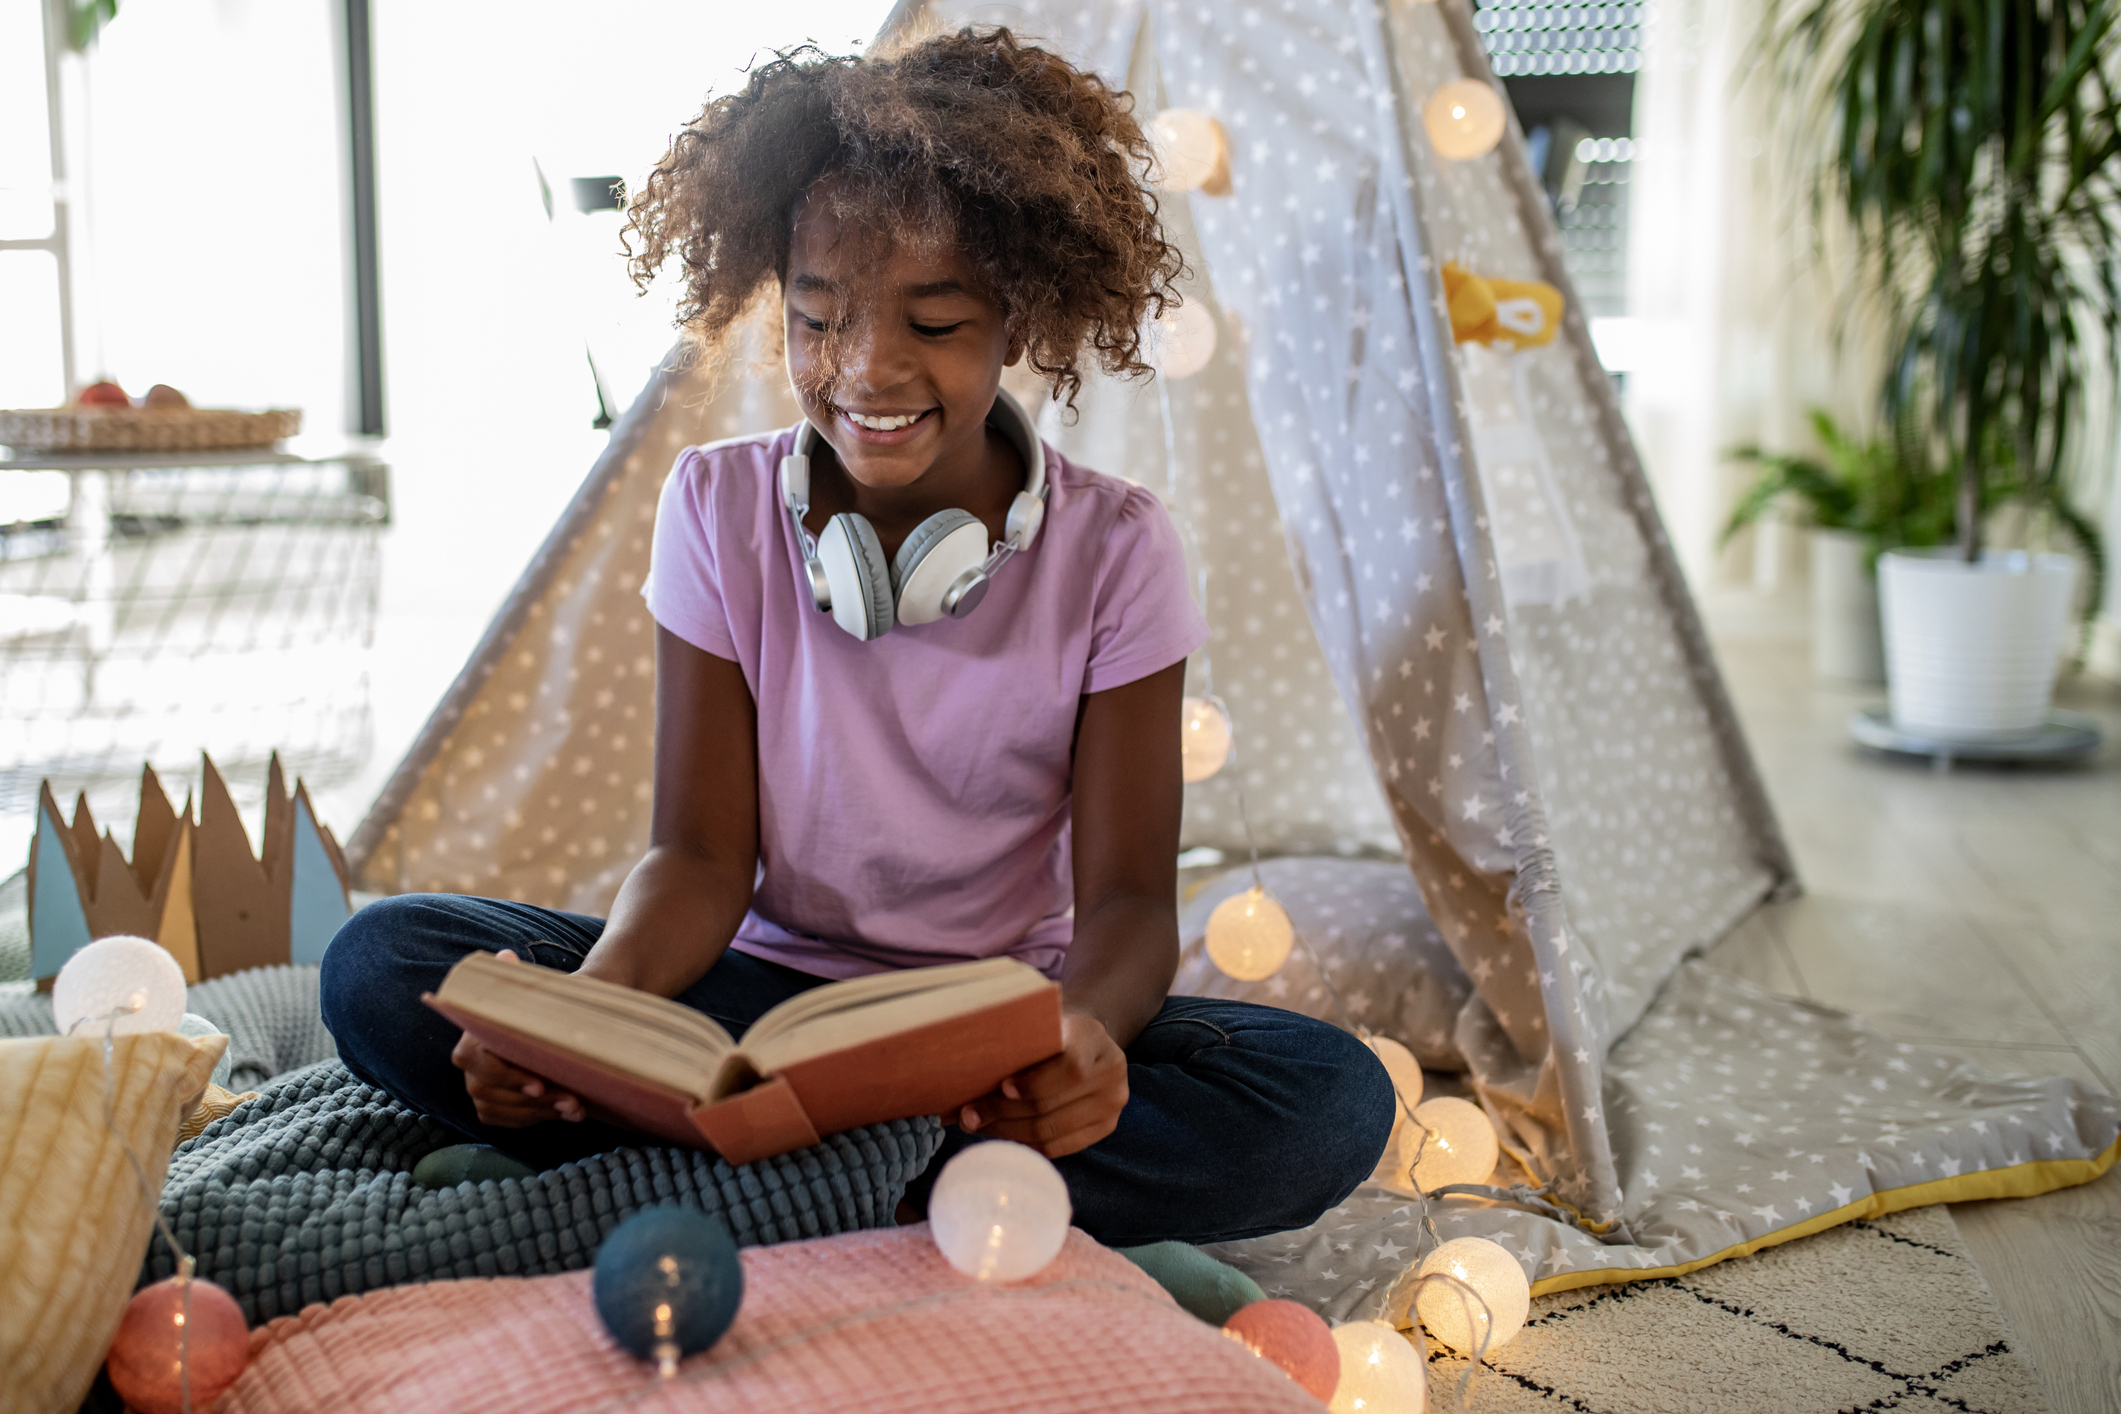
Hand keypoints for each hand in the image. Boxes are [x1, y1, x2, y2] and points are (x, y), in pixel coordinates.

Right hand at [451, 949, 584, 1127]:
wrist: (558, 1021)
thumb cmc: (547, 1003)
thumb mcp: (538, 990)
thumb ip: (518, 979)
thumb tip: (504, 956)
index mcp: (473, 1031)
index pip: (474, 1061)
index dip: (505, 1076)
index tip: (539, 1083)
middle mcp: (470, 1061)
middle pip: (487, 1091)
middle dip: (531, 1101)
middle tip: (572, 1100)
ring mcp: (478, 1083)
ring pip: (498, 1109)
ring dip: (540, 1113)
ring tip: (578, 1108)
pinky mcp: (493, 1103)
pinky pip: (506, 1120)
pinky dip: (536, 1119)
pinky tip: (568, 1115)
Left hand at [958, 1009, 1126, 1158]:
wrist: (1086, 1040)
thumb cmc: (1051, 1030)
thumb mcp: (1039, 1023)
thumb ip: (1014, 1042)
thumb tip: (962, 1073)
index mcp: (1093, 1036)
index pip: (1070, 1068)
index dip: (1033, 1083)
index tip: (1001, 1087)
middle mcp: (1111, 1071)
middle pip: (1051, 1106)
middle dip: (1002, 1113)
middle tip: (968, 1115)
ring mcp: (1112, 1104)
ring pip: (1050, 1131)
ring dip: (1007, 1132)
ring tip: (978, 1125)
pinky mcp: (1106, 1127)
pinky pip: (1058, 1147)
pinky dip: (1025, 1144)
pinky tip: (1002, 1134)